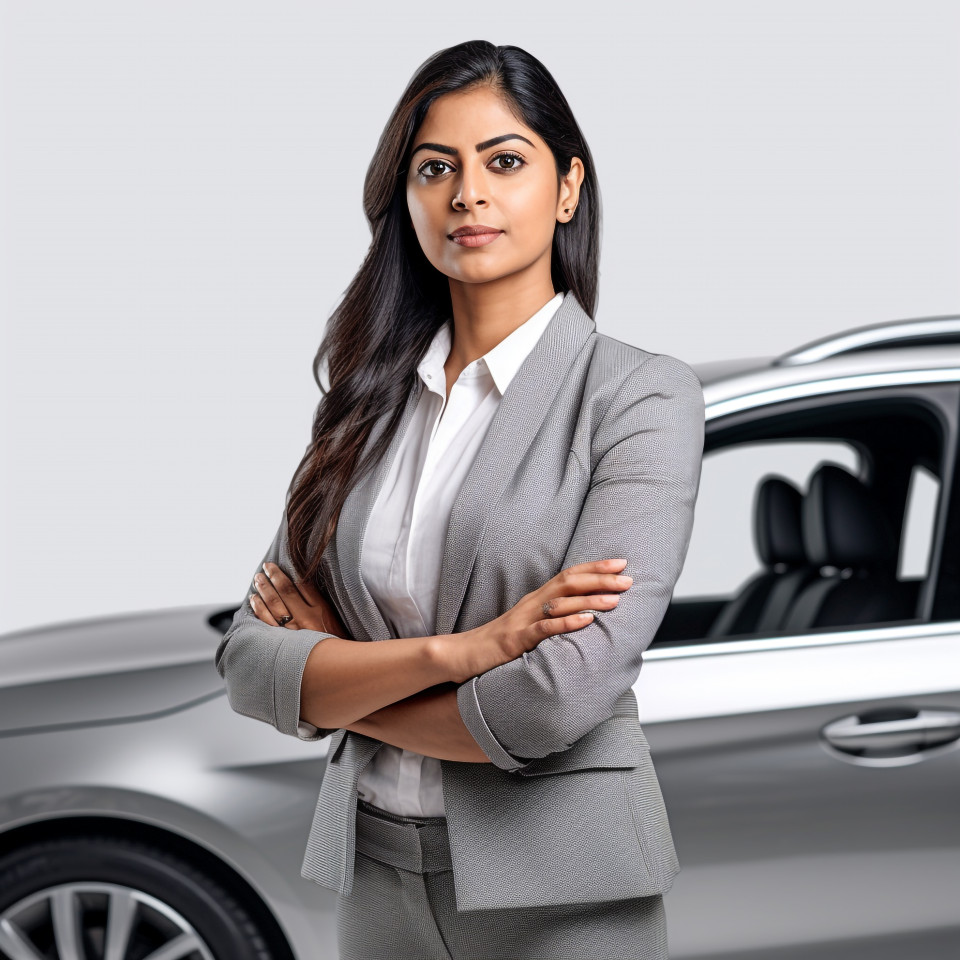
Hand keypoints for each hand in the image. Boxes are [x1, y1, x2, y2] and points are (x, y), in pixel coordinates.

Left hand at [249, 561, 350, 636]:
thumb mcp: (337, 622)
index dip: (291, 572)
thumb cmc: (338, 645)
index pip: (303, 585)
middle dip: (274, 576)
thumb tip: (306, 586)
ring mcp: (293, 632)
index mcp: (322, 611)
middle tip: (267, 566)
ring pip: (274, 604)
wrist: (335, 670)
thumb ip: (323, 606)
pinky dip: (259, 608)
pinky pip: (266, 622)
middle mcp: (306, 619)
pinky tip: (254, 599)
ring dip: (264, 589)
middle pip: (286, 591)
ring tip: (258, 578)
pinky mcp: (283, 643)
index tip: (283, 565)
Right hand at [441, 558, 632, 683]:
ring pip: (560, 603)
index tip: (621, 563)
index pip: (569, 575)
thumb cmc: (498, 643)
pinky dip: (566, 623)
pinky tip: (585, 621)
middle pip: (568, 583)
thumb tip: (585, 615)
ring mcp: (523, 620)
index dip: (595, 568)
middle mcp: (532, 604)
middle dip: (600, 579)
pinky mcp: (515, 640)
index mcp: (537, 599)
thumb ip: (553, 618)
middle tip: (627, 579)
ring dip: (589, 600)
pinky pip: (544, 629)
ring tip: (614, 600)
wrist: (462, 655)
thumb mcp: (529, 625)